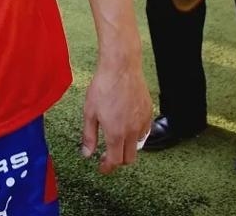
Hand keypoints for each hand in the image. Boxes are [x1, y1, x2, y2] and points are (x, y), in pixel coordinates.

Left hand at [81, 55, 152, 173]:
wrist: (121, 68)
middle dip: (118, 161)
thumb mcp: (89, 112)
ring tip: (116, 136)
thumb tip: (87, 154)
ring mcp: (142, 122)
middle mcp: (132, 131)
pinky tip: (125, 125)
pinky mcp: (149, 113)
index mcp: (116, 133)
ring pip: (138, 145)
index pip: (115, 161)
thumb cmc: (103, 87)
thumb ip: (89, 136)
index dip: (107, 168)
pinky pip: (144, 131)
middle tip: (107, 155)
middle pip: (129, 158)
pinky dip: (136, 134)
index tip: (102, 167)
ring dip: (127, 147)